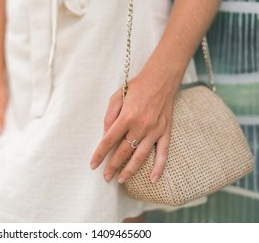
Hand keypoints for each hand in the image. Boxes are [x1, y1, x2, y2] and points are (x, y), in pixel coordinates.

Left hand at [90, 63, 179, 183]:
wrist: (161, 79)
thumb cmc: (137, 87)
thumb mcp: (117, 96)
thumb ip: (109, 116)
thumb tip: (105, 135)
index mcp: (126, 117)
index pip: (109, 141)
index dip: (99, 155)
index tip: (93, 165)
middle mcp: (140, 126)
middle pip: (123, 152)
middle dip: (112, 166)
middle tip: (106, 177)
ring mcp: (154, 130)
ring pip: (141, 156)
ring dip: (130, 170)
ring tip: (121, 179)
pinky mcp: (165, 132)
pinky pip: (163, 153)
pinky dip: (158, 167)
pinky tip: (152, 179)